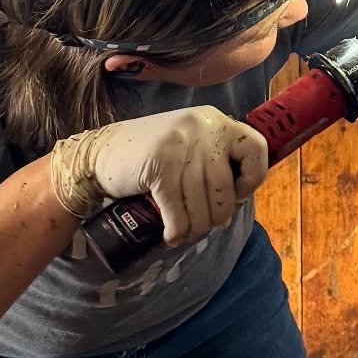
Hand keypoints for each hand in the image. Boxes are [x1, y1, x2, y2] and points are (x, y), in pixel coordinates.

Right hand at [49, 107, 268, 245]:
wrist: (101, 152)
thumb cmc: (153, 153)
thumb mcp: (191, 143)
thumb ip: (216, 159)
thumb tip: (238, 198)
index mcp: (217, 121)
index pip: (256, 150)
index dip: (252, 179)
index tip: (237, 194)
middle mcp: (204, 129)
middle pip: (226, 189)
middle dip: (216, 216)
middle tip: (204, 224)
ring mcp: (180, 146)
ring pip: (203, 205)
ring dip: (196, 228)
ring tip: (186, 232)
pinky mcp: (159, 166)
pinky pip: (178, 211)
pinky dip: (178, 230)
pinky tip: (173, 236)